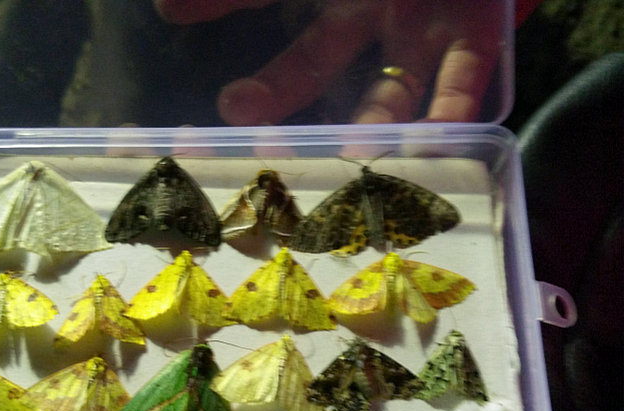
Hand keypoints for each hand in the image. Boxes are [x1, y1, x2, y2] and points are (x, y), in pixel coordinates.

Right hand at [154, 0, 504, 124]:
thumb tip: (172, 0)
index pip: (268, 6)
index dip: (222, 16)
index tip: (172, 33)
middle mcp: (368, 17)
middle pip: (315, 64)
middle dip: (276, 93)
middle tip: (238, 117)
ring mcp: (421, 29)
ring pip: (391, 92)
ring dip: (370, 129)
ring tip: (347, 155)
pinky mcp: (477, 32)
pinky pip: (464, 78)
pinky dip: (453, 110)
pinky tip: (437, 142)